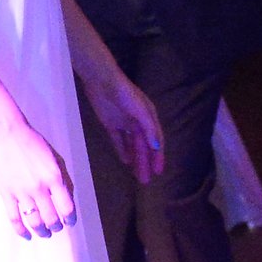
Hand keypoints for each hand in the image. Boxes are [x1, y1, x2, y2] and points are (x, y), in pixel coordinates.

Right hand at [0, 118, 76, 239]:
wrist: (8, 135)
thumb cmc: (34, 144)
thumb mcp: (57, 159)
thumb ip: (65, 180)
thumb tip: (68, 201)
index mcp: (54, 178)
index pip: (67, 208)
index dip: (71, 219)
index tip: (70, 222)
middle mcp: (39, 187)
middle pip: (52, 218)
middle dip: (57, 226)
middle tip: (57, 227)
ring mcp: (22, 192)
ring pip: (34, 222)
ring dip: (42, 231)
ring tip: (45, 233)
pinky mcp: (7, 194)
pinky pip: (14, 218)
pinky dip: (21, 231)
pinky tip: (27, 236)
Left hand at [83, 66, 164, 185]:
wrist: (102, 81)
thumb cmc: (125, 94)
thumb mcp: (141, 110)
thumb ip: (149, 129)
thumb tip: (157, 147)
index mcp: (149, 118)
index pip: (156, 142)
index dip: (158, 157)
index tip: (159, 172)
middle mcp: (139, 122)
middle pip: (144, 147)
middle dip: (146, 163)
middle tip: (145, 180)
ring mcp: (125, 123)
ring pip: (132, 146)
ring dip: (135, 159)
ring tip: (137, 175)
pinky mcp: (111, 124)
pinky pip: (119, 141)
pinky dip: (122, 151)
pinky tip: (125, 161)